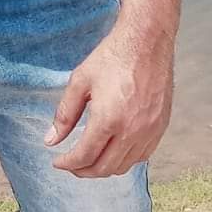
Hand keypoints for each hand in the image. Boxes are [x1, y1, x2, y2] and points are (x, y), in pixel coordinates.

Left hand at [44, 29, 173, 177]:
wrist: (147, 41)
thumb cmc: (113, 57)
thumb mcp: (80, 81)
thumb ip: (64, 114)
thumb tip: (50, 140)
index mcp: (108, 119)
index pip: (84, 156)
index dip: (67, 163)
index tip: (58, 161)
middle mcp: (131, 131)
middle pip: (103, 168)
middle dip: (83, 170)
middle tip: (71, 163)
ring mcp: (149, 131)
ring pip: (123, 166)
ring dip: (104, 167)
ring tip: (91, 157)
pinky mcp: (161, 127)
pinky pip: (141, 156)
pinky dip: (124, 159)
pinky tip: (114, 149)